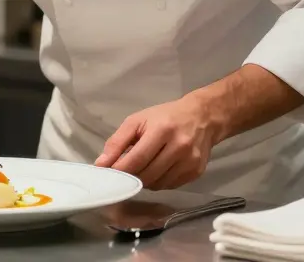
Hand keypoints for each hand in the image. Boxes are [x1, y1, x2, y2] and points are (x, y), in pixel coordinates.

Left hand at [95, 95, 218, 189]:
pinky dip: (158, 182)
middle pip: (147, 175)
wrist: (202, 118)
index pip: (137, 159)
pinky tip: (157, 170)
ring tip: (142, 168)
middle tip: (123, 172)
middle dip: (131, 177)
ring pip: (157, 184)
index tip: (108, 174)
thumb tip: (101, 165)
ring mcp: (190, 162)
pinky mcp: (196, 172)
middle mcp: (179, 147)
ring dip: (144, 181)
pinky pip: (169, 186)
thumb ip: (117, 142)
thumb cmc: (165, 117)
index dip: (120, 170)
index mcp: (163, 130)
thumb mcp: (137, 120)